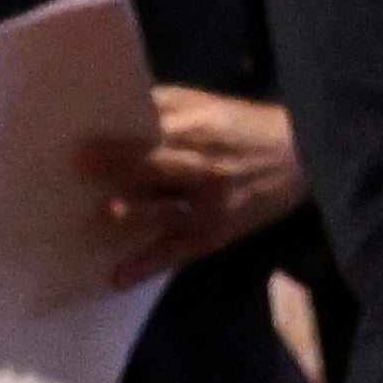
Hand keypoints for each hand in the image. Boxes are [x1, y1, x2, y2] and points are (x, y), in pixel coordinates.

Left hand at [81, 89, 309, 290]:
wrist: (302, 157)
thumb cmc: (240, 126)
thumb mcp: (203, 104)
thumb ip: (160, 106)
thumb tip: (106, 106)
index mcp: (198, 129)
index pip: (153, 129)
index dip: (120, 137)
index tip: (81, 141)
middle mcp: (205, 166)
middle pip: (160, 164)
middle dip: (123, 164)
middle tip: (80, 164)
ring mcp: (212, 204)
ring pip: (171, 209)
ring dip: (141, 211)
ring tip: (109, 212)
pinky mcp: (216, 233)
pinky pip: (179, 250)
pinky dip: (150, 265)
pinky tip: (118, 278)